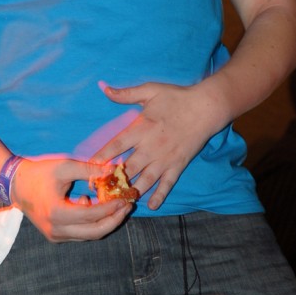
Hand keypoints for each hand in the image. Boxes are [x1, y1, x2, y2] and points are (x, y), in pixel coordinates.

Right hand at [10, 156, 132, 242]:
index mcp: (56, 213)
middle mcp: (56, 230)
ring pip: (89, 235)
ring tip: (118, 206)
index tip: (125, 198)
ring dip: (105, 222)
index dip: (111, 208)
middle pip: (94, 232)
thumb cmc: (39, 172)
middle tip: (127, 206)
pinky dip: (92, 223)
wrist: (16, 184)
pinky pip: (80, 233)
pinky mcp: (55, 236)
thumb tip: (114, 170)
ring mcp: (55, 236)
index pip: (92, 215)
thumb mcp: (64, 167)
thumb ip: (89, 170)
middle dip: (114, 219)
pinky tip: (96, 206)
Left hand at [92, 82, 220, 210]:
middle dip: (113, 180)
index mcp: (142, 128)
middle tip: (100, 190)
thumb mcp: (150, 90)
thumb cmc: (176, 97)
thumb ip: (126, 94)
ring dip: (131, 191)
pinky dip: (159, 196)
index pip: (117, 145)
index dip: (103, 157)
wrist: (205, 108)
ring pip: (145, 180)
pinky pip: (167, 184)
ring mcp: (165, 159)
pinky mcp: (178, 165)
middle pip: (128, 168)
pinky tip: (150, 205)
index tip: (90, 167)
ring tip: (119, 202)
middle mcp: (151, 147)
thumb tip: (104, 88)